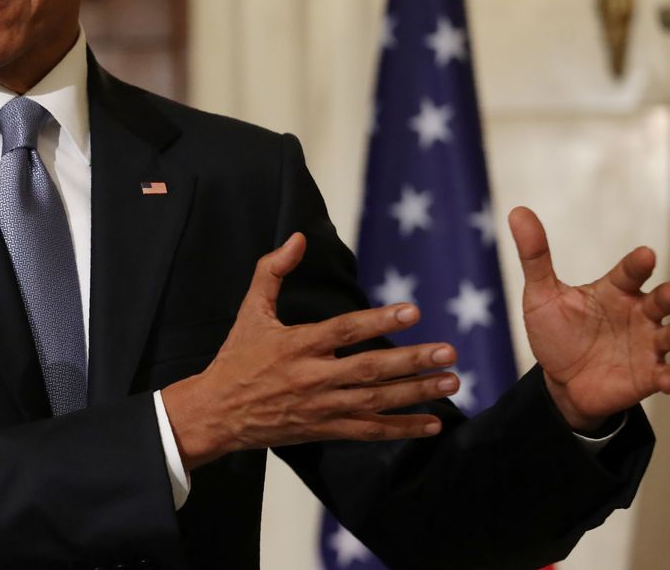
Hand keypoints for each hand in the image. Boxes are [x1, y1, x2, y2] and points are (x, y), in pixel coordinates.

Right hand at [161, 233, 459, 469]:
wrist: (218, 412)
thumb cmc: (237, 357)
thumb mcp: (251, 310)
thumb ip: (273, 271)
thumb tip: (298, 238)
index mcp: (296, 345)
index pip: (344, 330)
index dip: (379, 321)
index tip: (413, 311)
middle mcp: (312, 378)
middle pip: (370, 369)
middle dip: (412, 361)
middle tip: (448, 352)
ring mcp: (321, 407)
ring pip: (377, 402)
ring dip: (417, 393)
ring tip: (451, 382)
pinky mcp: (325, 429)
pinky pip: (370, 431)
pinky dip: (402, 429)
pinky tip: (433, 423)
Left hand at [510, 207, 669, 431]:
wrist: (560, 380)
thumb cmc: (557, 332)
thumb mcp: (541, 295)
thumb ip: (535, 256)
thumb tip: (518, 212)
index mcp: (614, 291)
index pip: (630, 272)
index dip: (639, 264)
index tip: (646, 255)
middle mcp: (638, 314)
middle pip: (661, 301)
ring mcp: (647, 346)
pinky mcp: (648, 376)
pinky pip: (668, 375)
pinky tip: (666, 379)